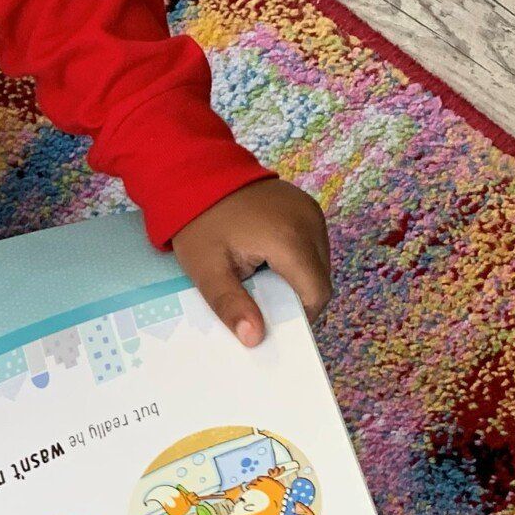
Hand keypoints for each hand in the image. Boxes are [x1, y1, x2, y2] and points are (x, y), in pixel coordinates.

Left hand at [170, 178, 331, 346]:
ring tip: (258, 275)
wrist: (194, 174)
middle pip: (320, 279)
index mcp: (290, 239)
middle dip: (294, 297)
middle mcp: (310, 222)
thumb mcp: (206, 270)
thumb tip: (255, 339)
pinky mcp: (306, 206)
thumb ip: (231, 305)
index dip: (298, 315)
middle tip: (258, 299)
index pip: (316, 294)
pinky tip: (265, 257)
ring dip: (295, 278)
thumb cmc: (198, 223)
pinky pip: (311, 244)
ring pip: (318, 263)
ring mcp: (311, 211)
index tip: (270, 320)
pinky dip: (295, 259)